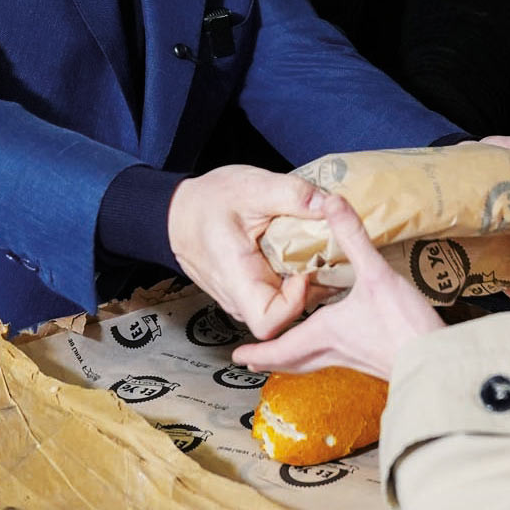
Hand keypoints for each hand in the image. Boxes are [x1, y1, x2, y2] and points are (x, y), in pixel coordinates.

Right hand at [167, 165, 329, 338]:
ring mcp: (247, 298)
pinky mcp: (253, 291)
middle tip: (329, 253)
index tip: (305, 271)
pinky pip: (282, 293)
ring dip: (309, 280)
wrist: (180, 211)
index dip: (295, 304)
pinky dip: (300, 275)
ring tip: (322, 249)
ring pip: (289, 305)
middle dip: (314, 286)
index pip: (269, 322)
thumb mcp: (252, 187)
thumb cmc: (207, 203)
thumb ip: (291, 194)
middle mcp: (241, 298)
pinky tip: (308, 251)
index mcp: (237, 279)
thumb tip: (329, 203)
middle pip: (288, 315)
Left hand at [233, 195, 445, 378]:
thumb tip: (331, 202)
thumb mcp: (375, 274)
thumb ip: (352, 237)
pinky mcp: (373, 361)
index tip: (237, 356)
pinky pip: (338, 359)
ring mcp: (354, 360)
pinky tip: (337, 341)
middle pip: (293, 362)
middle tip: (251, 360)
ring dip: (298, 357)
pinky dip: (324, 353)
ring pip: (315, 362)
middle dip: (271, 360)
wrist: (434, 363)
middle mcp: (333, 351)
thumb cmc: (401, 324)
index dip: (257, 352)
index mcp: (323, 333)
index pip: (279, 348)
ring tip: (289, 350)